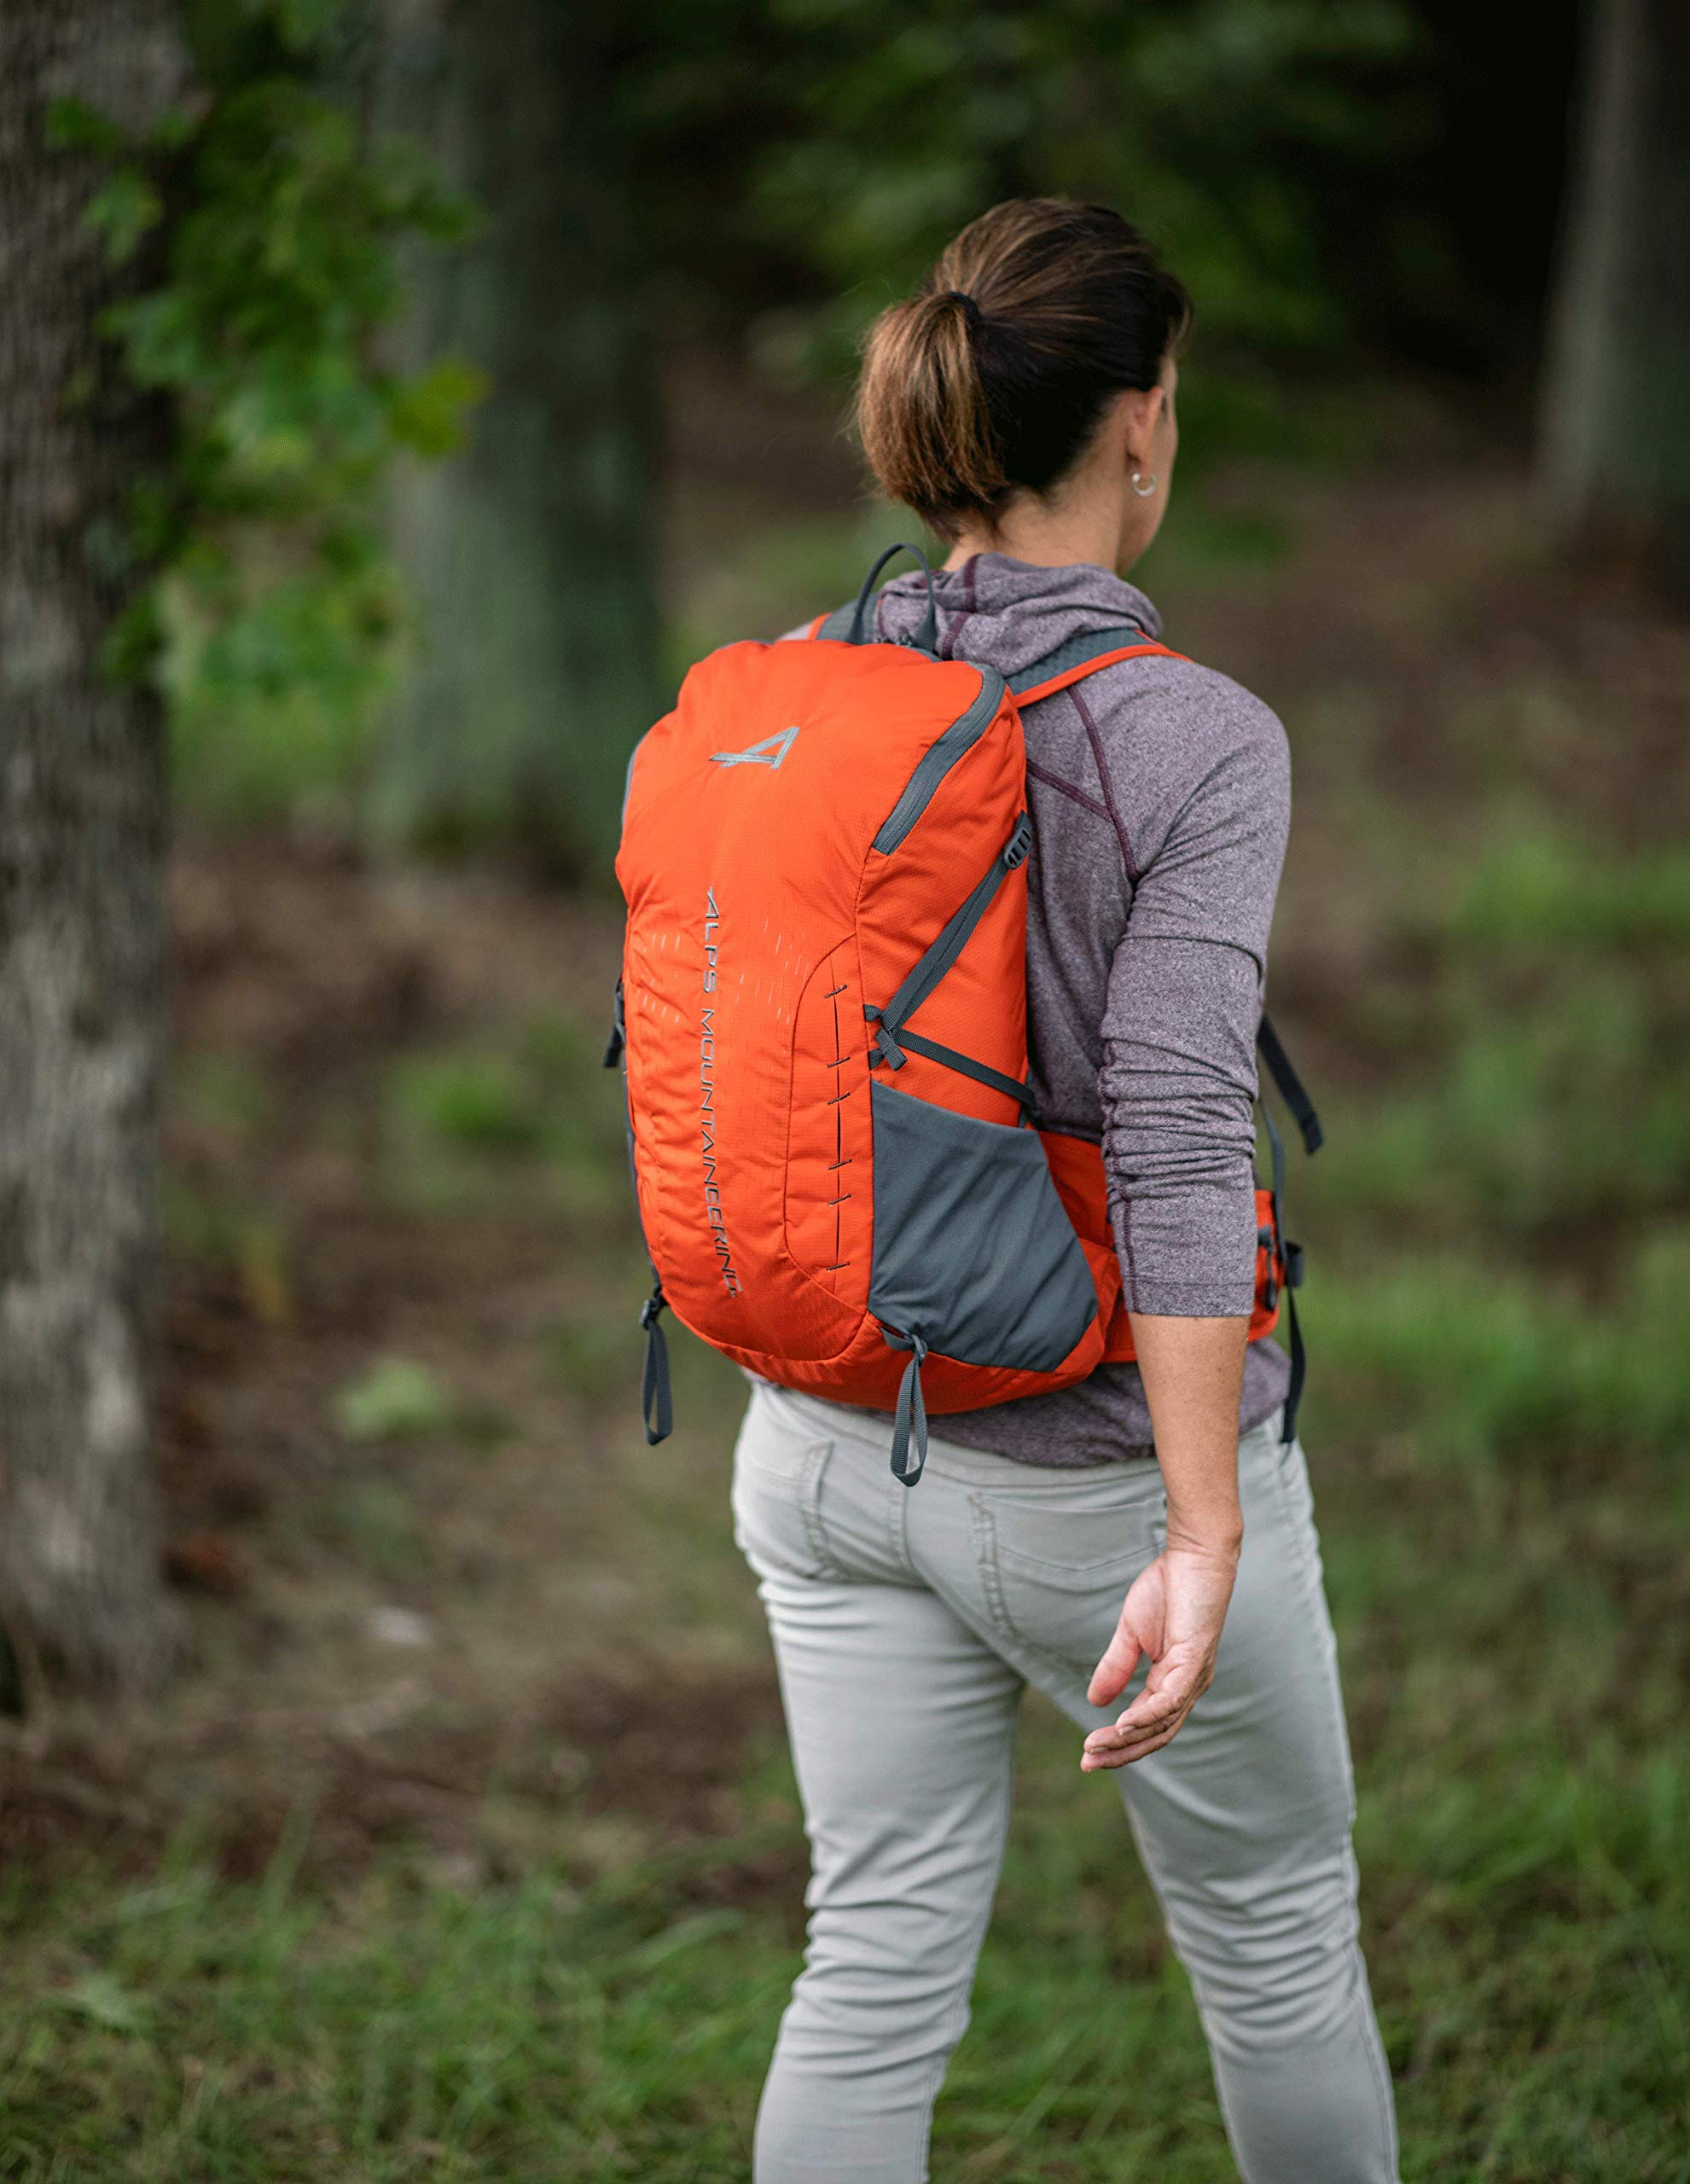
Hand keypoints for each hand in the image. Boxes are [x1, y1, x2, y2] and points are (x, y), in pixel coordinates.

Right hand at [1080, 1541, 1238, 1770]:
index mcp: (1173, 1682)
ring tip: (1095, 1747)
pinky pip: (1170, 1699)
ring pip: (1161, 1724)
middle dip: (1120, 1753)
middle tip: (1087, 1764)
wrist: (1194, 1556)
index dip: (1117, 1743)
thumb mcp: (1131, 1633)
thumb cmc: (1168, 1589)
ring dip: (1127, 1739)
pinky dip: (1146, 1716)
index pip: (1146, 1726)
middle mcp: (1187, 1687)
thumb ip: (1116, 1666)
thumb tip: (1095, 1701)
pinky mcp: (1194, 1660)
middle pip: (1155, 1735)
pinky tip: (1122, 1725)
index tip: (1087, 1754)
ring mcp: (1193, 1676)